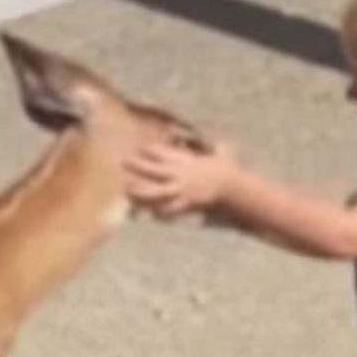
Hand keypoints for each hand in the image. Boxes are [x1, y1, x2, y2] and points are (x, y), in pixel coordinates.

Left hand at [123, 138, 238, 217]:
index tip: (138, 148)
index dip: (148, 150)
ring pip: (156, 190)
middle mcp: (181, 174)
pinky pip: (168, 209)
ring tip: (127, 189)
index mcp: (187, 160)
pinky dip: (157, 212)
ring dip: (140, 190)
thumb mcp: (222, 154)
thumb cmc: (229, 170)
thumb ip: (217, 147)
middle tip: (123, 163)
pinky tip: (146, 214)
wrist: (234, 187)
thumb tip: (220, 142)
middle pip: (154, 169)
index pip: (162, 152)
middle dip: (137, 166)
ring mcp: (182, 190)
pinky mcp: (186, 203)